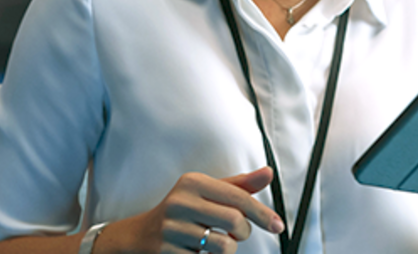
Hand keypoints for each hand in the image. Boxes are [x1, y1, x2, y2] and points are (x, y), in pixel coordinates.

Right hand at [99, 167, 284, 252]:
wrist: (139, 236)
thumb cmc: (183, 211)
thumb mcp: (207, 193)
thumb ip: (239, 185)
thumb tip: (269, 172)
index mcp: (192, 182)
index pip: (238, 196)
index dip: (262, 213)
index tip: (278, 225)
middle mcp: (180, 201)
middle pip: (234, 221)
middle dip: (243, 232)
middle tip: (236, 234)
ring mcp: (171, 228)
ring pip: (224, 246)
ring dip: (228, 250)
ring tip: (214, 243)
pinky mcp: (167, 252)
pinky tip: (196, 251)